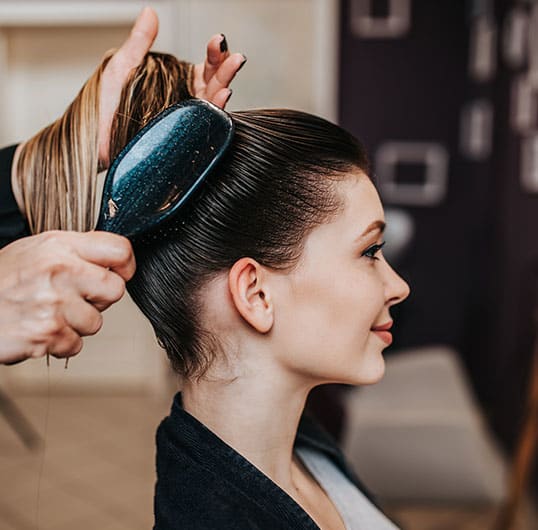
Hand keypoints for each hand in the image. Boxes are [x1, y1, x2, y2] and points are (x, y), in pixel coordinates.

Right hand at [0, 231, 134, 364]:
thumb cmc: (2, 278)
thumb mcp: (36, 250)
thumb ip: (76, 251)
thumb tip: (117, 260)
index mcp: (60, 245)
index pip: (119, 249)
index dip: (126, 265)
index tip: (120, 273)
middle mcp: (60, 270)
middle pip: (116, 290)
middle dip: (100, 299)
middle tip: (75, 298)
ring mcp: (54, 303)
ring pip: (96, 322)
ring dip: (76, 324)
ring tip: (48, 313)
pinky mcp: (47, 333)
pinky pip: (75, 344)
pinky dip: (60, 342)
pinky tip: (38, 328)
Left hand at [98, 7, 245, 165]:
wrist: (93, 142)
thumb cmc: (102, 110)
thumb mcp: (121, 68)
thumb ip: (139, 43)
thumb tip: (150, 13)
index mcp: (175, 85)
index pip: (202, 68)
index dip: (213, 54)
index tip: (216, 40)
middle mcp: (184, 103)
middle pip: (213, 84)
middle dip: (225, 67)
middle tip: (232, 55)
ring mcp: (185, 121)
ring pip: (213, 102)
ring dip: (226, 84)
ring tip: (233, 67)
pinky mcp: (182, 138)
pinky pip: (204, 124)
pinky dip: (216, 109)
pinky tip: (221, 96)